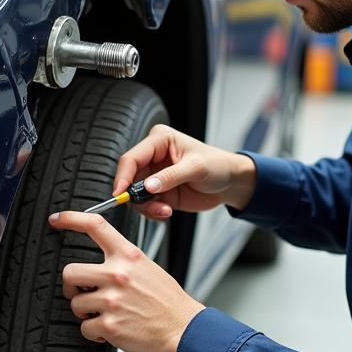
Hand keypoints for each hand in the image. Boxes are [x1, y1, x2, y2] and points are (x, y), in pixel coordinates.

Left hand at [48, 210, 204, 351]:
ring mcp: (112, 300)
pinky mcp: (110, 325)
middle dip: (71, 287)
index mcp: (128, 256)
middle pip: (69, 272)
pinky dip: (94, 333)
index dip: (70, 219)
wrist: (185, 332)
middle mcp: (118, 275)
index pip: (95, 226)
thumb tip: (101, 265)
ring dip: (85, 313)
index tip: (57, 220)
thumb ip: (124, 262)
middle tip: (81, 293)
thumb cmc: (169, 303)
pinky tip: (110, 330)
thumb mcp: (149, 269)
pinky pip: (85, 328)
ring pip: (75, 304)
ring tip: (105, 315)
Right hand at [112, 124, 257, 220]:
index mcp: (159, 141)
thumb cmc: (217, 165)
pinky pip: (145, 205)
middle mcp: (153, 157)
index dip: (123, 176)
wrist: (230, 183)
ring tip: (164, 210)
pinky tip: (166, 211)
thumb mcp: (196, 168)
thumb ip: (171, 176)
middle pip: (129, 177)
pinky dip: (152, 211)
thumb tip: (148, 186)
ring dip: (146, 206)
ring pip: (135, 194)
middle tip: (149, 206)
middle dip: (135, 196)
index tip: (120, 193)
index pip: (132, 157)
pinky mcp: (159, 192)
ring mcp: (155, 176)